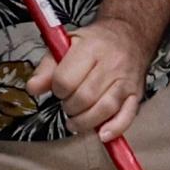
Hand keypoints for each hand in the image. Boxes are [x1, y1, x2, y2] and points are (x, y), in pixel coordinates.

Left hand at [35, 16, 155, 138]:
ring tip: (76, 121)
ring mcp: (126, 81)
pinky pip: (127, 116)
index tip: (59, 89)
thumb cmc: (95, 42)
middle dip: (70, 107)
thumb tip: (33, 88)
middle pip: (84, 97)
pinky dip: (114, 128)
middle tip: (68, 104)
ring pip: (104, 109)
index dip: (58, 90)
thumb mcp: (66, 45)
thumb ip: (47, 67)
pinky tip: (102, 134)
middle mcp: (111, 64)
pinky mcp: (136, 94)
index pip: (66, 79)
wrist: (129, 35)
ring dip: (85, 121)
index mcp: (91, 48)